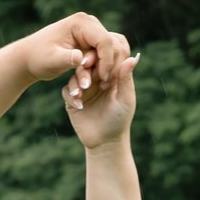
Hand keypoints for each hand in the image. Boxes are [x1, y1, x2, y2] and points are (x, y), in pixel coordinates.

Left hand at [16, 11, 117, 89]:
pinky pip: (105, 54)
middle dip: (109, 65)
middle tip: (102, 84)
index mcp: (81, 22)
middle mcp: (89, 23)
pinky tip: (97, 81)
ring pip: (112, 50)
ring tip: (99, 84)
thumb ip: (66, 59)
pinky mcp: (91, 41)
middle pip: (112, 44)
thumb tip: (80, 58)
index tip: (101, 79)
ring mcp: (91, 31)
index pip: (104, 40)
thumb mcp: (51, 60)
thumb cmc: (38, 57)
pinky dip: (103, 67)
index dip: (106, 61)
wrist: (30, 57)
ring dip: (107, 67)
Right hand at [63, 30, 137, 148]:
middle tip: (84, 67)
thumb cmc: (119, 120)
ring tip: (81, 92)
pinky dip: (71, 96)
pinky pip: (67, 92)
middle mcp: (95, 80)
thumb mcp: (125, 98)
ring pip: (74, 77)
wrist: (105, 142)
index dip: (99, 57)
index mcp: (109, 76)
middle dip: (84, 67)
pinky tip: (79, 104)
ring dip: (77, 82)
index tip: (97, 60)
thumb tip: (132, 57)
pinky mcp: (73, 101)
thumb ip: (126, 78)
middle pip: (86, 65)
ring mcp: (83, 90)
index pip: (102, 59)